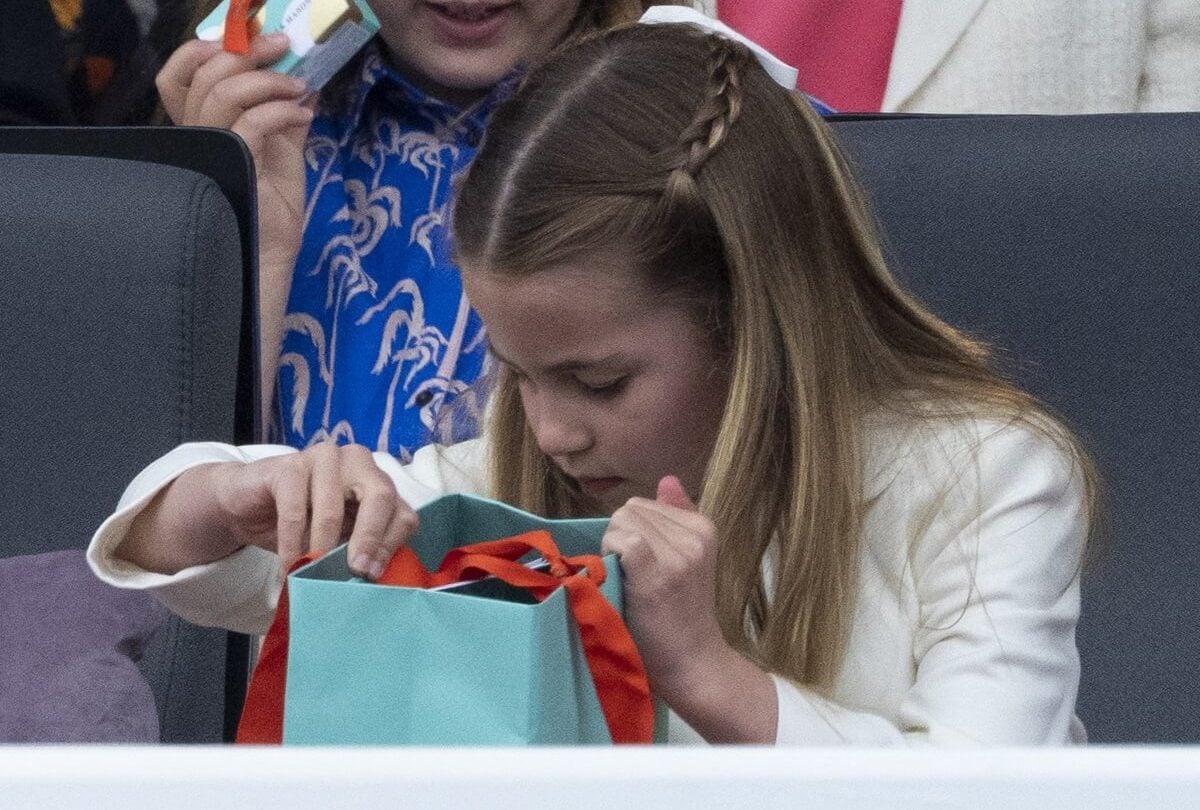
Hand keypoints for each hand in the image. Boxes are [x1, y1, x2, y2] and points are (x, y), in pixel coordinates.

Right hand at [156, 33, 312, 264]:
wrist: (274, 252)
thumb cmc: (273, 207)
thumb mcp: (282, 150)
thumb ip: (283, 113)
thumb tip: (303, 80)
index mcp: (202, 129)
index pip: (177, 78)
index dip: (200, 51)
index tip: (243, 39)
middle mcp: (198, 137)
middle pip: (205, 75)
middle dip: (248, 52)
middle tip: (283, 46)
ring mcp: (212, 152)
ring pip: (225, 93)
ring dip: (269, 81)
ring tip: (299, 88)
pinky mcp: (234, 168)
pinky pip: (253, 122)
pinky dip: (283, 110)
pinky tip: (304, 116)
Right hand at [210, 443, 417, 577]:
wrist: (246, 505)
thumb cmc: (301, 525)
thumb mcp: (339, 539)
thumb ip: (360, 549)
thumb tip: (373, 575)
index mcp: (378, 482)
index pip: (402, 512)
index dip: (391, 545)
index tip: (372, 574)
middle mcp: (358, 462)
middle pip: (381, 497)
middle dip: (369, 539)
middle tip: (355, 571)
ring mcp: (324, 458)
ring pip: (334, 507)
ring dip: (321, 548)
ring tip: (311, 574)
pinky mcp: (289, 465)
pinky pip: (295, 510)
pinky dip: (291, 543)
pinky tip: (288, 565)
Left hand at [601, 476, 728, 705]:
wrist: (692, 662)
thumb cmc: (680, 615)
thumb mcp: (687, 559)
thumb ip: (677, 517)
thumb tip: (667, 479)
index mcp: (703, 526)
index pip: (644, 504)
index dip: (632, 532)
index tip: (643, 565)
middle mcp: (696, 534)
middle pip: (629, 509)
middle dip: (621, 536)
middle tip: (633, 574)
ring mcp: (680, 551)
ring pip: (621, 521)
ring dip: (613, 548)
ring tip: (630, 581)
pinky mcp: (658, 569)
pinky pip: (621, 540)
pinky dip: (612, 557)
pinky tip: (623, 581)